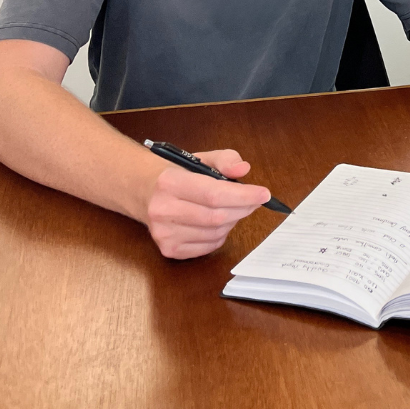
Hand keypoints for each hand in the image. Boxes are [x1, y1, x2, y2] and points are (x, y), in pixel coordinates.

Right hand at [144, 148, 270, 259]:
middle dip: (243, 208)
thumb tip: (243, 169)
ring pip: (215, 233)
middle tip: (255, 200)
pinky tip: (219, 222)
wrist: (145, 193)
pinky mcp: (168, 250)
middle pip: (217, 217)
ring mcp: (163, 234)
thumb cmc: (180, 174)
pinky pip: (208, 246)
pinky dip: (222, 235)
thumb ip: (226, 159)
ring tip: (234, 208)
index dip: (243, 196)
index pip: (213, 194)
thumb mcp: (202, 158)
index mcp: (170, 182)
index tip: (264, 194)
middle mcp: (163, 210)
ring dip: (233, 221)